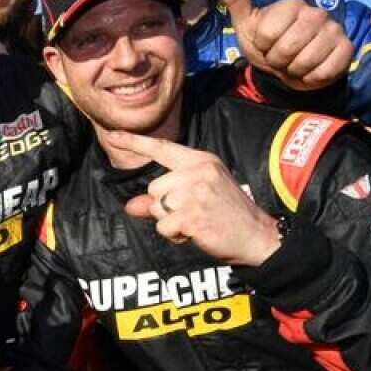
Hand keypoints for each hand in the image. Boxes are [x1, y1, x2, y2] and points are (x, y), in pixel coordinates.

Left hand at [109, 130, 281, 266]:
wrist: (257, 235)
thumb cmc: (226, 214)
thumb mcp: (197, 197)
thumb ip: (162, 198)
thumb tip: (130, 206)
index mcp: (201, 161)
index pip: (163, 148)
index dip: (135, 142)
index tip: (113, 134)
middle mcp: (198, 172)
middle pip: (154, 188)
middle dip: (165, 206)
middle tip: (193, 213)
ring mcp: (196, 193)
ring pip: (156, 208)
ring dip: (170, 222)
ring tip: (196, 222)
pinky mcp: (193, 215)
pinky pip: (163, 227)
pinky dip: (174, 235)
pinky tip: (196, 232)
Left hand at [220, 0, 352, 90]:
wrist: (289, 67)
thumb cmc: (267, 43)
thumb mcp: (247, 24)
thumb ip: (237, 0)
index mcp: (292, 5)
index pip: (267, 33)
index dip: (263, 45)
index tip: (266, 43)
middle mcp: (317, 13)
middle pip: (286, 49)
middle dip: (277, 60)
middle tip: (280, 56)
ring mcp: (334, 31)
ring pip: (304, 62)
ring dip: (293, 70)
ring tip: (294, 62)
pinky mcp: (346, 50)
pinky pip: (322, 73)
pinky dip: (311, 78)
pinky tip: (310, 69)